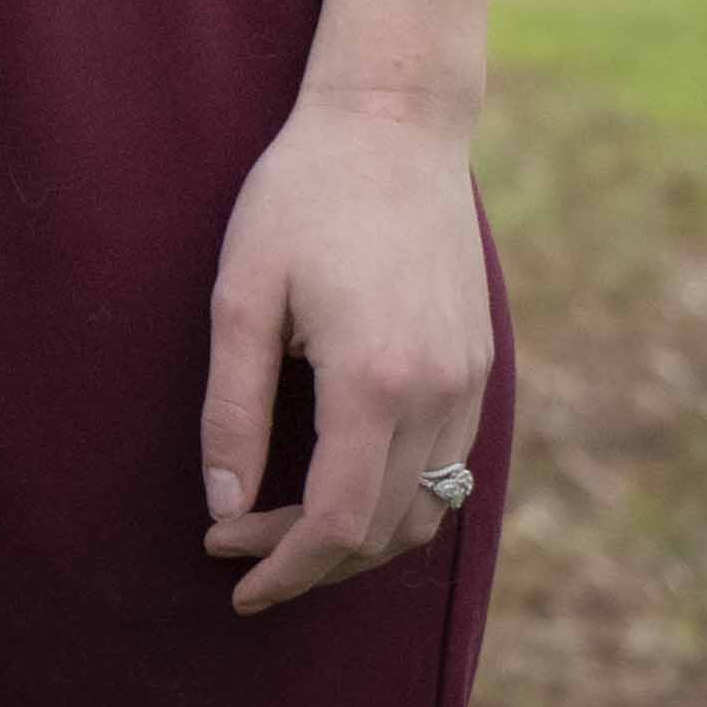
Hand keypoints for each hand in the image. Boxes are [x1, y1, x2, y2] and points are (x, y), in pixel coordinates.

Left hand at [197, 85, 493, 613]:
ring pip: (428, 509)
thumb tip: (224, 504)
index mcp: (375, 381)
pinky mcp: (482, 366)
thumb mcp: (241, 295)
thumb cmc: (301, 197)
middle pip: (383, 530)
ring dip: (358, 538)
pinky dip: (400, 499)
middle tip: (235, 543)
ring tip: (283, 526)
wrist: (395, 126)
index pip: (336, 522)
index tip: (234, 580)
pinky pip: (451, 467)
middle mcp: (439, 395)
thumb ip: (232, 407)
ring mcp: (472, 383)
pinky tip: (342, 482)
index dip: (283, 566)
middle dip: (308, 559)